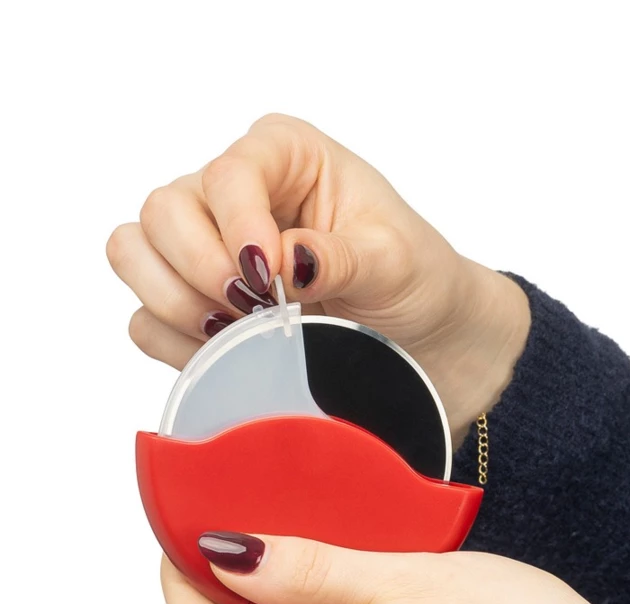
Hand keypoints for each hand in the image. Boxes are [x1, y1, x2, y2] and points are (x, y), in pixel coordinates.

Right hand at [107, 114, 529, 446]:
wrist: (425, 337)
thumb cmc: (417, 279)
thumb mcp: (395, 261)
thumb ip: (340, 257)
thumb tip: (285, 261)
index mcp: (285, 156)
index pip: (226, 175)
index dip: (237, 227)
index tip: (269, 280)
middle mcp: (236, 193)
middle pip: (163, 211)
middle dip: (201, 270)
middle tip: (255, 312)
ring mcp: (208, 247)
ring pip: (136, 255)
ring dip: (176, 302)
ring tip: (239, 332)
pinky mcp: (198, 303)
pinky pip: (146, 317)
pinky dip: (174, 340)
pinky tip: (227, 354)